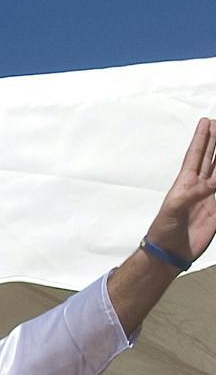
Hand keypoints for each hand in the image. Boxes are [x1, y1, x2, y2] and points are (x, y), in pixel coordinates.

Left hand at [146, 116, 215, 264]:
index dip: (202, 138)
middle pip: (211, 158)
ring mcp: (209, 197)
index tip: (206, 121)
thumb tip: (208, 185)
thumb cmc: (163, 231)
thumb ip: (189, 196)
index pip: (195, 155)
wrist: (170, 253)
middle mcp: (198, 187)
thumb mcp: (172, 211)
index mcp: (184, 183)